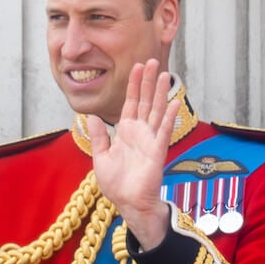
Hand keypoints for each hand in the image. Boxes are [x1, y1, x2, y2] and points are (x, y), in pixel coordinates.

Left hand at [88, 59, 181, 250]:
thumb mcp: (101, 157)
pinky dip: (167, 117)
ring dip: (160, 93)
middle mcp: (140, 132)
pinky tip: (172, 102)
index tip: (136, 67)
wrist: (128, 202)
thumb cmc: (116, 183)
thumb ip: (99, 137)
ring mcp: (150, 140)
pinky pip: (163, 131)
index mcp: (125, 132)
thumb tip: (92, 118)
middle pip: (145, 101)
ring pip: (156, 111)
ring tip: (164, 74)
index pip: (130, 103)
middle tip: (151, 61)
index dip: (133, 85)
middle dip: (147, 82)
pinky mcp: (157, 151)